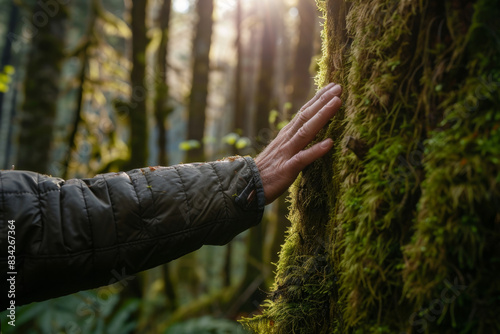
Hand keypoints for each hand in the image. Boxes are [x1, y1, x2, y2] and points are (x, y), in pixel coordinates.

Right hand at [255, 83, 341, 204]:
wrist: (247, 185)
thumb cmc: (267, 170)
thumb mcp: (281, 149)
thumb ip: (293, 139)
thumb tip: (307, 129)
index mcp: (286, 134)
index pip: (304, 112)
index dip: (318, 99)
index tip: (332, 87)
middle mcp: (287, 139)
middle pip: (306, 116)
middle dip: (323, 101)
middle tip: (339, 87)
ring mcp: (287, 152)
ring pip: (306, 131)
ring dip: (322, 116)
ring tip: (337, 103)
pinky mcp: (287, 168)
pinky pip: (303, 158)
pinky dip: (316, 150)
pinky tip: (330, 143)